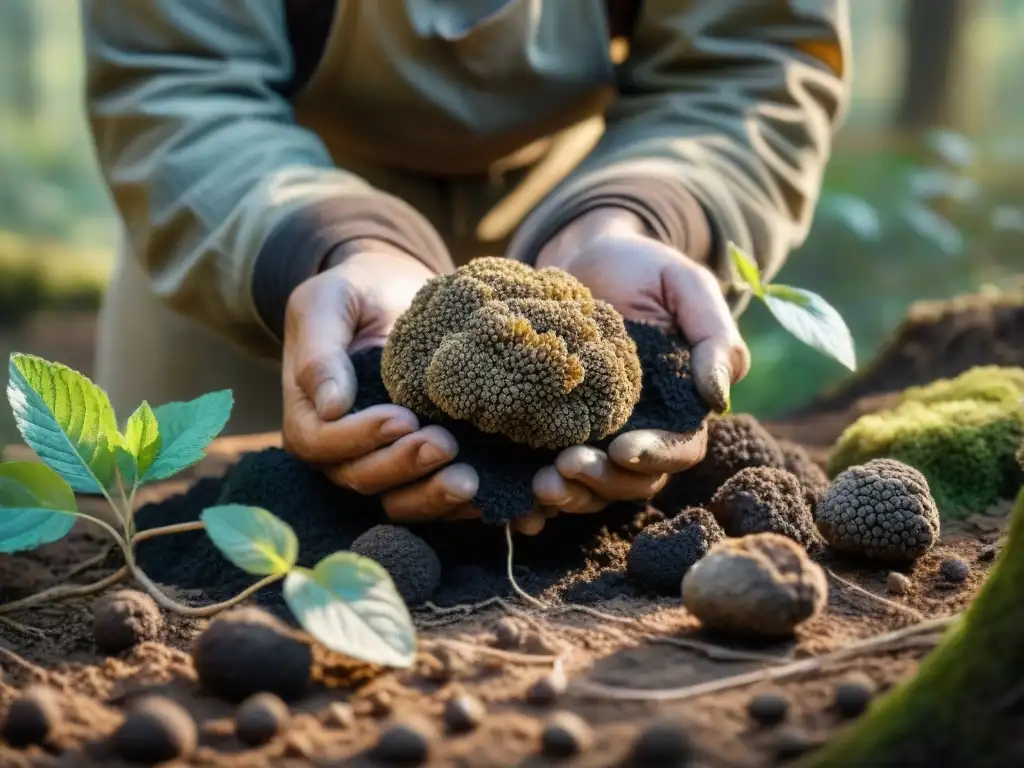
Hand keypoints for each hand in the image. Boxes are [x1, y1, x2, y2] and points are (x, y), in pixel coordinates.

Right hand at [281, 241, 478, 522]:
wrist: (397, 295)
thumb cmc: (355, 294)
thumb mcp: (326, 303)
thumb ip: (320, 350)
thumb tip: (331, 405)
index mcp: (310, 414)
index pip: (323, 443)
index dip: (361, 437)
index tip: (403, 418)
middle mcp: (341, 451)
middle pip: (362, 477)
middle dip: (404, 466)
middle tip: (445, 444)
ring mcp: (382, 463)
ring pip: (398, 500)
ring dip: (432, 496)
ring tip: (469, 480)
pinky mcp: (422, 468)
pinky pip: (434, 500)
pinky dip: (459, 505)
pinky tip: (491, 494)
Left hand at [521, 207, 750, 532]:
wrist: (582, 255)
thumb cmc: (643, 269)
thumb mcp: (686, 287)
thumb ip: (714, 337)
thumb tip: (718, 397)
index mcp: (677, 407)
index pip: (678, 450)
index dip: (654, 457)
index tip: (623, 449)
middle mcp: (638, 430)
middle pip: (631, 481)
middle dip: (601, 482)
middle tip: (564, 468)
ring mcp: (592, 435)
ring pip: (590, 488)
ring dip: (569, 494)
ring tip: (540, 484)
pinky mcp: (549, 432)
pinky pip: (547, 473)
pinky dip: (534, 496)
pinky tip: (517, 501)